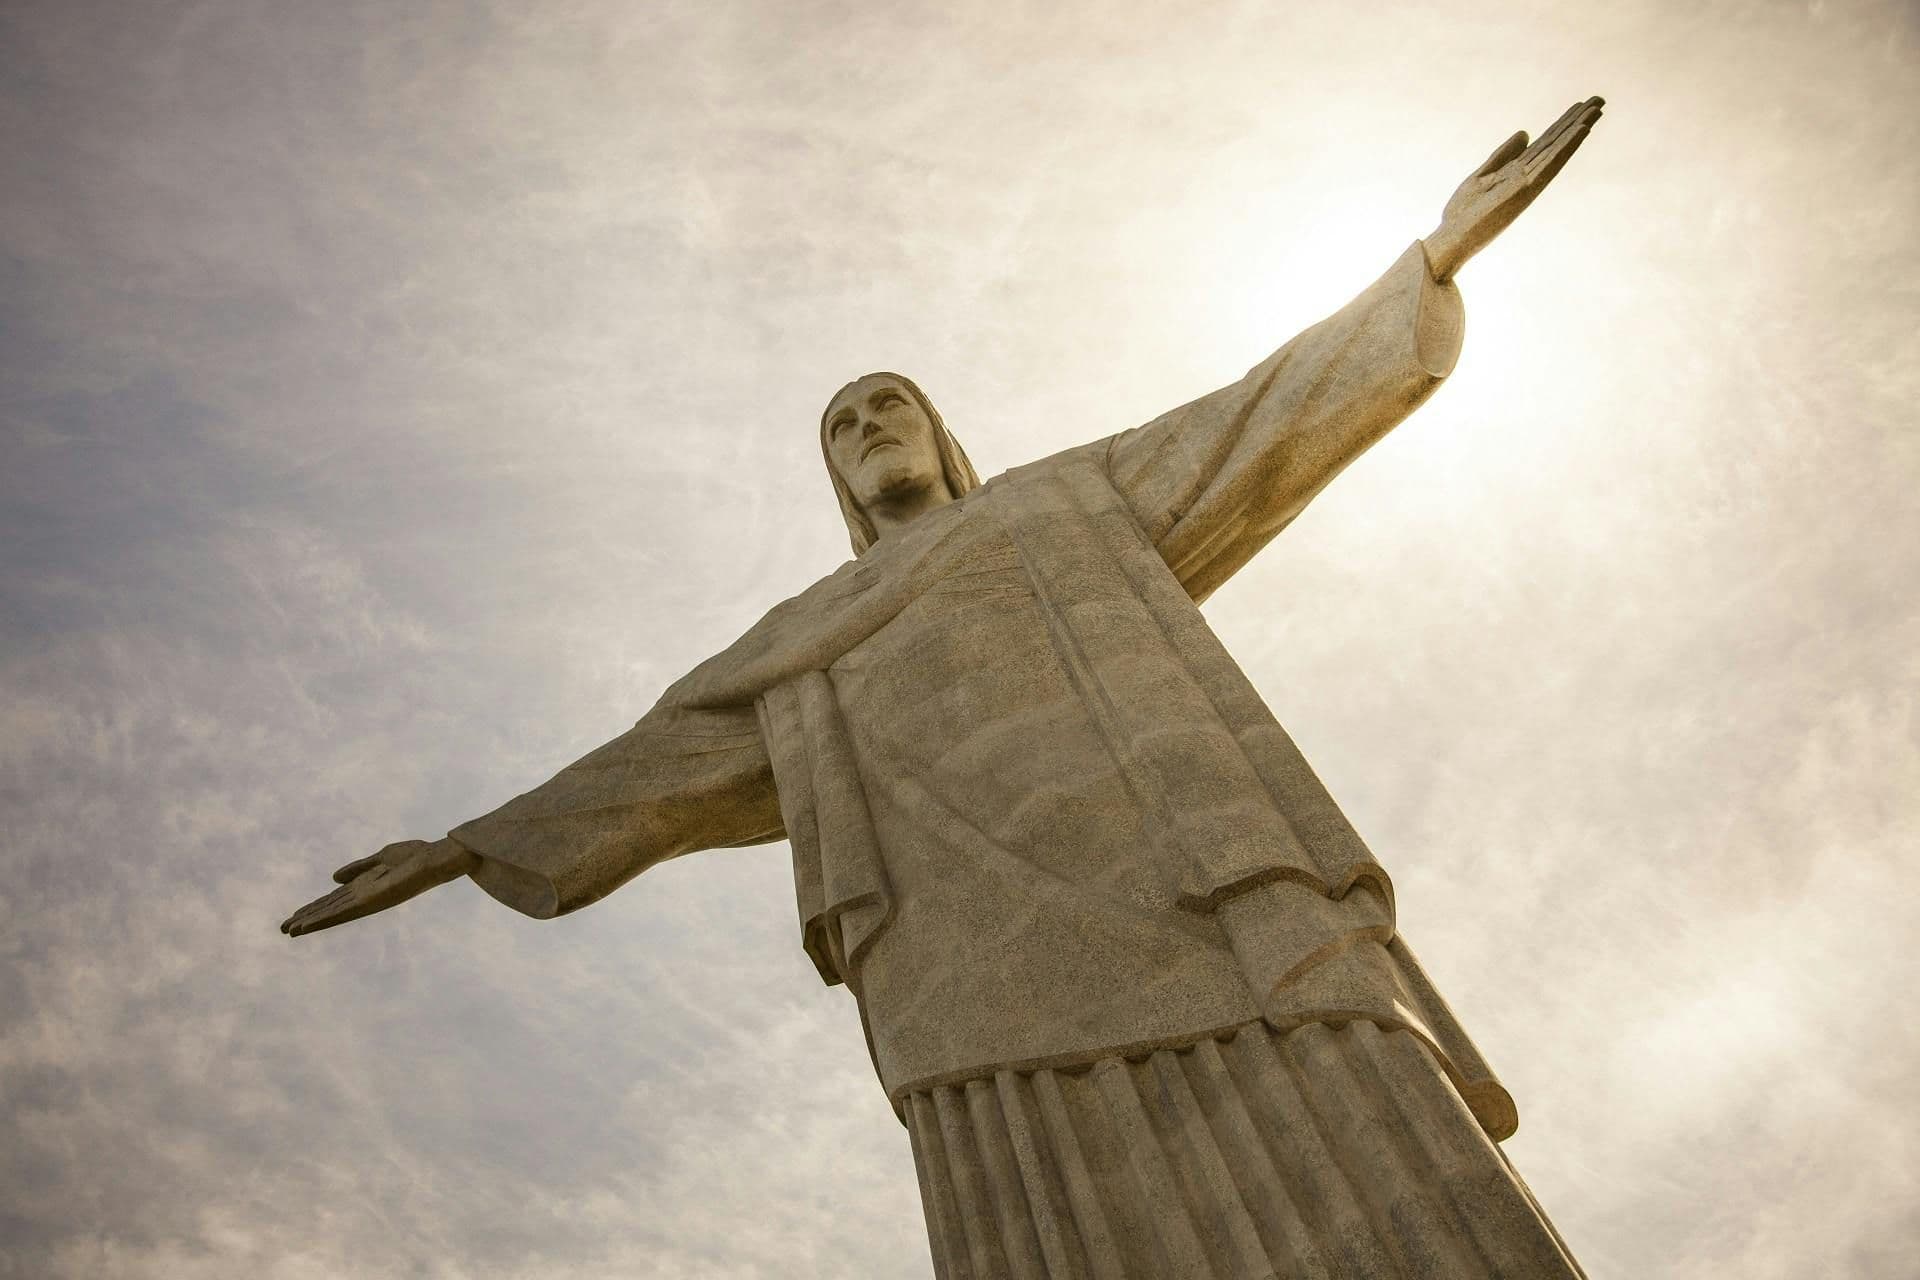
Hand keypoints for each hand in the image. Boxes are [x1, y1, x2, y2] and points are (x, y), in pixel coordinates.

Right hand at [280, 837, 475, 936]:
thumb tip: (334, 878)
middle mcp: (365, 897)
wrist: (435, 858)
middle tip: (284, 929)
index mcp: (365, 886)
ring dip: (311, 922)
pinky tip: (310, 924)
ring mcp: (367, 901)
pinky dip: (325, 918)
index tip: (296, 915)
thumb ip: (359, 868)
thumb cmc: (415, 856)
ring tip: (290, 930)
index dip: (315, 907)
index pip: (335, 900)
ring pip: (333, 914)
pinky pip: (344, 912)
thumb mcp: (381, 858)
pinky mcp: (371, 902)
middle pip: (330, 909)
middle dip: (308, 918)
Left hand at [1424, 96, 1604, 279]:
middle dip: (1577, 121)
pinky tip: (1581, 130)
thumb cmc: (1462, 214)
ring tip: (1597, 109)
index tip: (1582, 104)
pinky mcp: (1524, 190)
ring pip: (1557, 150)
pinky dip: (1566, 147)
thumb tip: (1526, 133)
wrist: (1450, 240)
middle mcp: (1527, 175)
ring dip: (1577, 130)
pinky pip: (1549, 164)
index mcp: (1516, 171)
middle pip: (1556, 143)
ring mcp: (1527, 183)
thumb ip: (1503, 155)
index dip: (1563, 123)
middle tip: (1600, 99)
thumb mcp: (1481, 176)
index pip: (1545, 142)